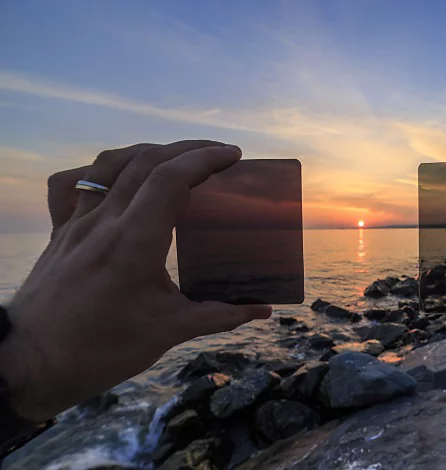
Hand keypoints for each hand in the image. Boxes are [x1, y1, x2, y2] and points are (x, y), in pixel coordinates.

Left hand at [0, 141, 271, 421]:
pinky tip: (114, 178)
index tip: (232, 155)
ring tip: (174, 157)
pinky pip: (72, 185)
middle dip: (187, 148)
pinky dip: (97, 171)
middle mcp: (103, 222)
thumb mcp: (168, 331)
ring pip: (110, 164)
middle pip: (146, 161)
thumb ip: (219, 315)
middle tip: (217, 153)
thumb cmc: (101, 349)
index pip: (170, 179)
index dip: (205, 159)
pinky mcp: (60, 232)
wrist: (31, 363)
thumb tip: (263, 311)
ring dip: (147, 151)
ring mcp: (76, 223)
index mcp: (134, 242)